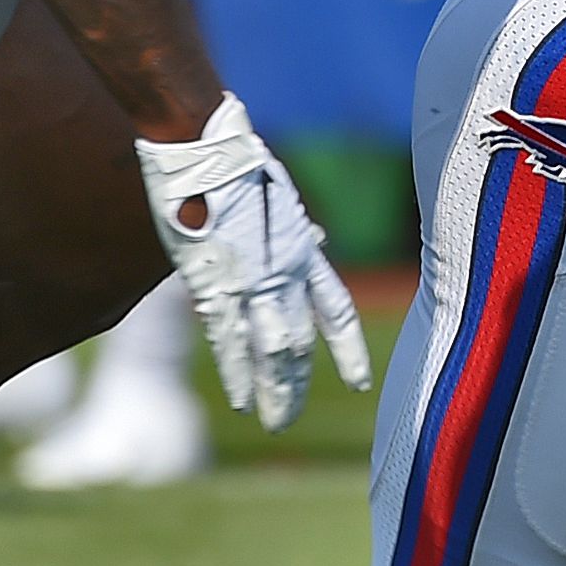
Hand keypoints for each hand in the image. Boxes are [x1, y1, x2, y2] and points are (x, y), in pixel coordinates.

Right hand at [135, 93, 371, 432]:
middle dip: (296, 383)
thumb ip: (295, 228)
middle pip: (301, 342)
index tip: (360, 382)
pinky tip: (242, 400)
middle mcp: (286, 270)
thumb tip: (316, 238)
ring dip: (275, 390)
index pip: (336, 310)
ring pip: (274, 349)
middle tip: (288, 418)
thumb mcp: (279, 194)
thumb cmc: (234, 163)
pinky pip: (232, 339)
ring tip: (275, 421)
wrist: (205, 144)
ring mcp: (253, 279)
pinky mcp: (217, 282)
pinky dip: (239, 372)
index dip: (348, 349)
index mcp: (302, 248)